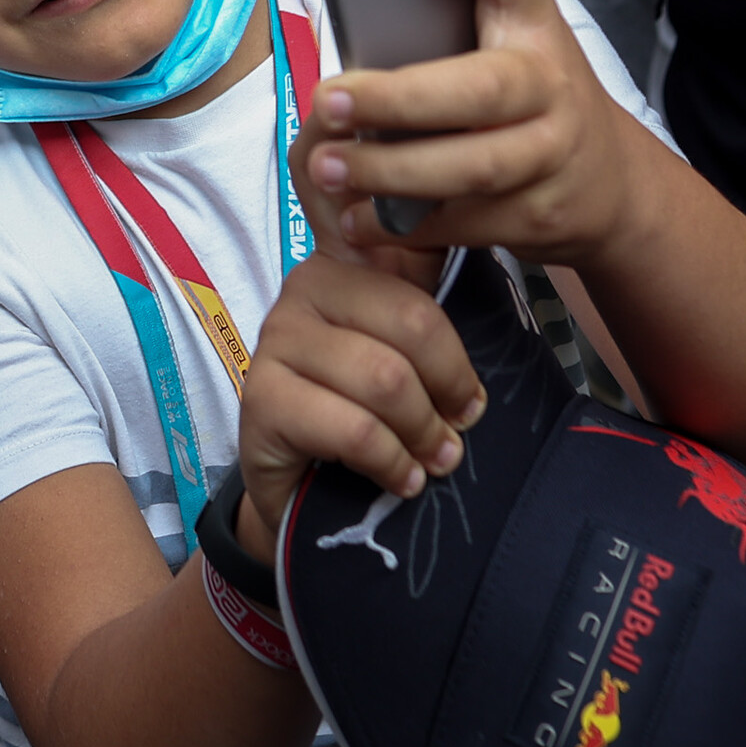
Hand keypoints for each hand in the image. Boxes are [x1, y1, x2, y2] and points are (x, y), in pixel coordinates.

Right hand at [235, 255, 485, 547]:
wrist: (297, 483)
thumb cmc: (359, 409)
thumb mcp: (400, 352)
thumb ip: (429, 314)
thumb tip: (483, 272)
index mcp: (345, 262)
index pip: (423, 271)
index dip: (455, 347)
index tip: (469, 398)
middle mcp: (304, 287)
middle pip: (413, 323)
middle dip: (448, 389)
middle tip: (458, 430)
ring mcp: (277, 338)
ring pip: (386, 379)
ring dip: (423, 432)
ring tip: (435, 460)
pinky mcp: (262, 397)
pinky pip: (355, 430)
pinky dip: (392, 462)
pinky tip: (402, 479)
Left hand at [300, 0, 645, 259]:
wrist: (611, 191)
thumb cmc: (528, 97)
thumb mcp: (503, 40)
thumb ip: (447, 9)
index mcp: (531, 16)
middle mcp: (551, 80)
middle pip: (478, 90)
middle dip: (398, 96)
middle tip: (328, 95)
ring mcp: (553, 153)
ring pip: (468, 167)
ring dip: (387, 171)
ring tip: (326, 166)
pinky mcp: (540, 215)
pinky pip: (462, 221)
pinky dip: (402, 224)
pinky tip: (356, 217)